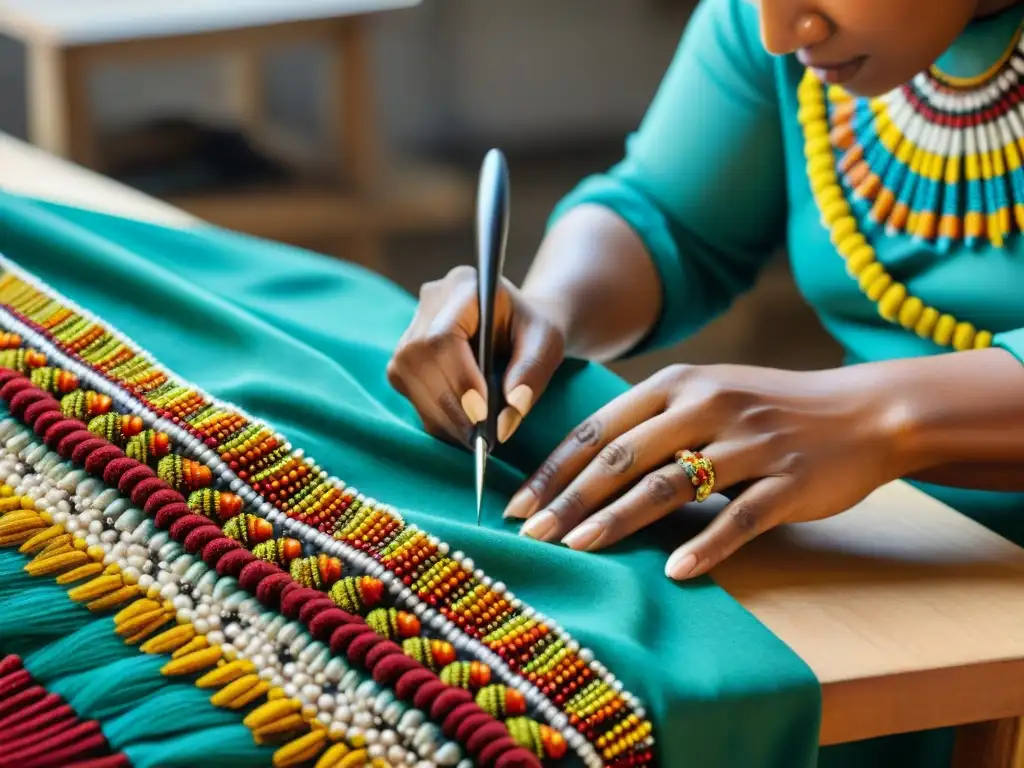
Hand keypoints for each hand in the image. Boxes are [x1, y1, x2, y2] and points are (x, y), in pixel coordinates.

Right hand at [388, 265, 566, 446]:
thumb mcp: (547, 344)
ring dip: (441, 416)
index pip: (443, 337)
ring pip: (408, 378)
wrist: (518, 325)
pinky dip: (435, 416)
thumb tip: (505, 421)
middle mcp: (430, 302)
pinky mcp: (404, 356)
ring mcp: (410, 328)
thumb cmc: (533, 329)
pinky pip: (409, 390)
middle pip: (420, 360)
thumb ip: (531, 375)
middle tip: (480, 438)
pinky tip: (461, 428)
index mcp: (464, 286)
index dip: (458, 379)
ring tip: (474, 438)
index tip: (482, 415)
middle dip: (450, 405)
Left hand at [506, 363, 914, 579]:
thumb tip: (582, 465)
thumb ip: (651, 421)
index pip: (600, 429)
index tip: (517, 504)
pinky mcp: (788, 480)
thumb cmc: (770, 408)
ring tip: (579, 548)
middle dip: (571, 499)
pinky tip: (674, 570)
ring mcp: (750, 443)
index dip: (554, 469)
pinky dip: (705, 545)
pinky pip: (740, 518)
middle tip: (532, 535)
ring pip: (671, 484)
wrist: (863, 412)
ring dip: (618, 520)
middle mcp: (708, 406)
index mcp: (679, 384)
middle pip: (624, 457)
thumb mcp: (707, 395)